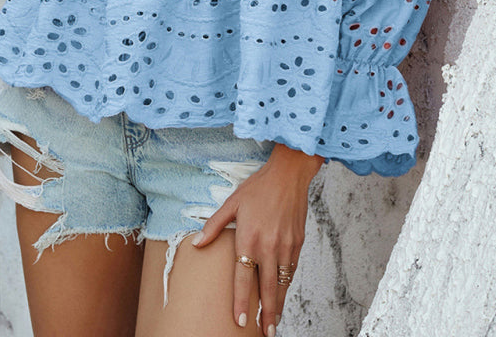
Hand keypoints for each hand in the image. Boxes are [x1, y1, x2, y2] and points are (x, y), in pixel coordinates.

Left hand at [191, 143, 324, 334]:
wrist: (288, 175)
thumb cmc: (258, 187)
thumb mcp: (232, 203)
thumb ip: (214, 225)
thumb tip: (197, 243)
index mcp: (249, 238)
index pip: (243, 278)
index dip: (241, 302)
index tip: (240, 320)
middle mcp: (269, 246)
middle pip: (267, 288)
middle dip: (266, 314)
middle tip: (266, 333)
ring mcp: (285, 246)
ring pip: (282, 283)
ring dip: (278, 303)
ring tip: (274, 320)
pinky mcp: (297, 242)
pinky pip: (291, 269)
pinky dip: (286, 283)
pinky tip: (282, 291)